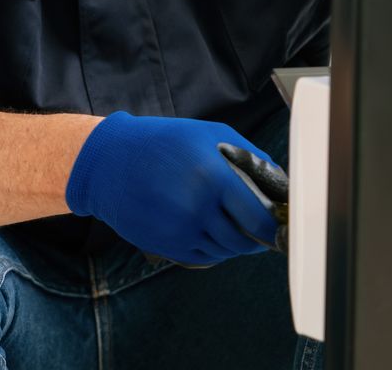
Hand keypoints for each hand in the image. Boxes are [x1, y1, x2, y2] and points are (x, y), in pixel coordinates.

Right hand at [64, 112, 284, 265]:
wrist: (110, 163)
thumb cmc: (164, 142)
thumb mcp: (211, 135)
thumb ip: (250, 157)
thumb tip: (280, 182)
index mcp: (213, 177)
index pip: (258, 218)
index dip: (274, 227)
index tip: (281, 225)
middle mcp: (197, 208)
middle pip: (244, 240)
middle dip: (257, 236)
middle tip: (261, 226)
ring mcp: (180, 231)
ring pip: (225, 250)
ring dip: (235, 241)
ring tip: (232, 222)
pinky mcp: (166, 246)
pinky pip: (204, 257)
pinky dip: (215, 248)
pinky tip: (210, 229)